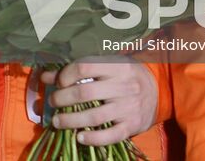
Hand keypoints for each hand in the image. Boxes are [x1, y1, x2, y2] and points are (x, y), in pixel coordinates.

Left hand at [40, 61, 158, 145]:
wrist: (158, 90)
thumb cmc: (126, 75)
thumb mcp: (107, 65)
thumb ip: (77, 70)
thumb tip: (46, 76)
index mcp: (116, 66)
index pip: (84, 67)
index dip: (66, 75)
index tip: (59, 82)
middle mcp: (123, 86)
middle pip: (85, 93)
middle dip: (62, 99)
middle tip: (53, 102)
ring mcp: (128, 107)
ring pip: (94, 116)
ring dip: (70, 120)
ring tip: (57, 121)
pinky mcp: (132, 125)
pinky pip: (110, 135)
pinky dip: (93, 138)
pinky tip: (79, 137)